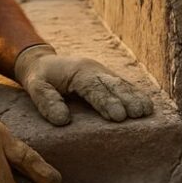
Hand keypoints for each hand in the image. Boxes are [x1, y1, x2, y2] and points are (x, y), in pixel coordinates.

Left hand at [14, 45, 153, 125]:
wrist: (43, 62)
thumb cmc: (40, 77)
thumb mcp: (35, 87)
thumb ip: (46, 101)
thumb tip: (63, 120)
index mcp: (78, 71)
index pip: (94, 88)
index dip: (107, 102)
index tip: (118, 116)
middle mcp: (94, 70)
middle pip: (113, 85)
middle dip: (127, 99)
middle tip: (138, 114)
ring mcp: (103, 73)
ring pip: (122, 84)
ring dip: (135, 97)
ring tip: (147, 111)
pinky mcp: (107, 79)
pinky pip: (123, 86)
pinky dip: (136, 94)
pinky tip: (147, 105)